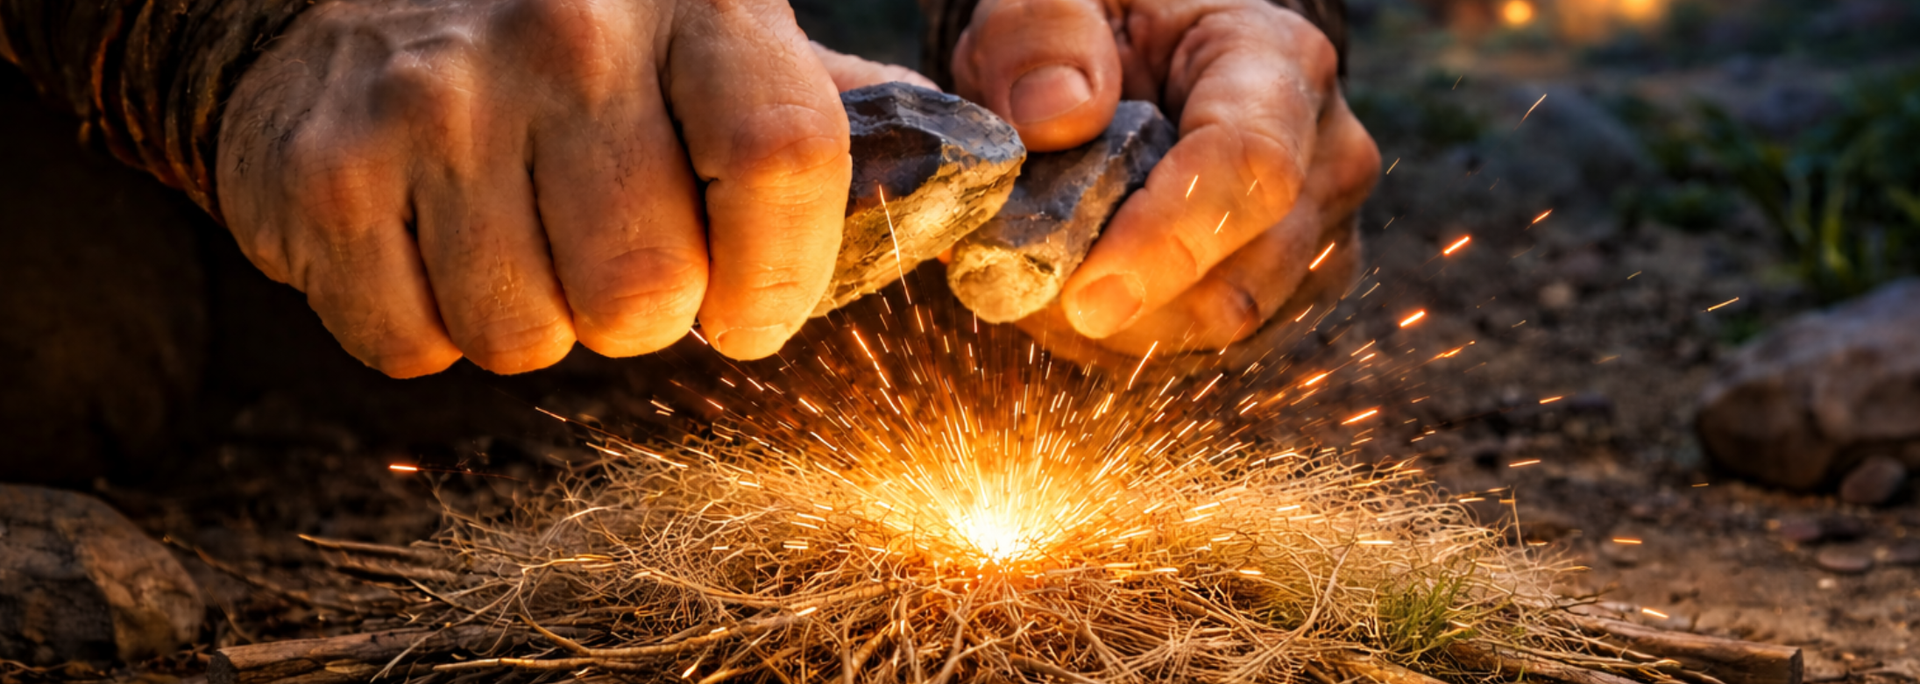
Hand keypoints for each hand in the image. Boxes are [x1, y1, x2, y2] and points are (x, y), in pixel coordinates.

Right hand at [217, 0, 913, 376]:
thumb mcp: (709, 34)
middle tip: (613, 261)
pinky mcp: (327, 170)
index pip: (782, 155)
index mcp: (695, 0)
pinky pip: (414, 344)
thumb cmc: (570, 43)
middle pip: (647, 288)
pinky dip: (431, 329)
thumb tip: (957, 179)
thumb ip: (818, 106)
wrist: (353, 1)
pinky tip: (432, 243)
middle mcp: (564, 34)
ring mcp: (437, 101)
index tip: (751, 313)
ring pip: (528, 335)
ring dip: (536, 321)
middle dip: (642, 314)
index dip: (780, 276)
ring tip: (517, 236)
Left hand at [949, 0, 1380, 362]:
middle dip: (1114, 302)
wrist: (1153, 58)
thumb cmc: (1107, 26)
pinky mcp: (1283, 298)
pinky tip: (1070, 283)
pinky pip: (1198, 351)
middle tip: (1011, 274)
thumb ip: (1041, 31)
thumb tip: (1054, 116)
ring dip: (1105, 326)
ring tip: (1033, 265)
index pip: (1250, 171)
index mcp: (1280, 65)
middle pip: (1237, 282)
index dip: (1166, 246)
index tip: (1082, 295)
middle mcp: (1325, 162)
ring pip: (1212, 332)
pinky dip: (1116, 337)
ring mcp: (1316, 241)